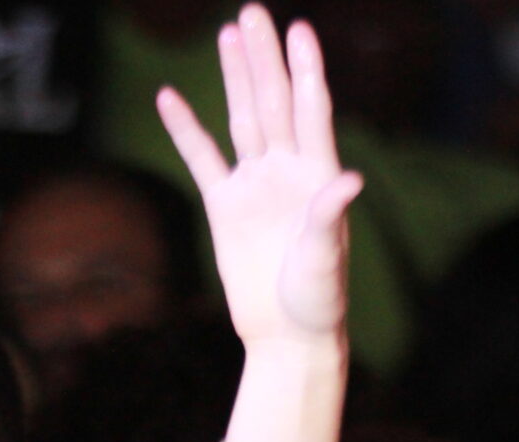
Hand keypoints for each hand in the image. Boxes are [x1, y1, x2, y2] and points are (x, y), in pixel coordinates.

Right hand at [157, 6, 359, 350]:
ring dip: (235, 77)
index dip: (305, 69)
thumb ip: (331, 215)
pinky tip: (170, 98)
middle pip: (272, 101)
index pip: (311, 110)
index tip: (298, 29)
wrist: (286, 332)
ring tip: (228, 33)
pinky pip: (200, 159)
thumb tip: (349, 179)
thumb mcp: (326, 257)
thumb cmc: (317, 298)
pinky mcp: (224, 207)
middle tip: (252, 12)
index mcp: (317, 174)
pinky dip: (185, 129)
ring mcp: (254, 185)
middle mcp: (287, 170)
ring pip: (242, 119)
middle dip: (263, 57)